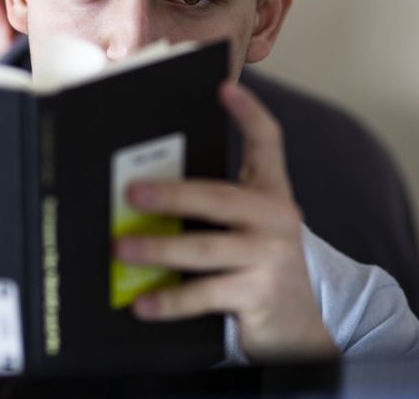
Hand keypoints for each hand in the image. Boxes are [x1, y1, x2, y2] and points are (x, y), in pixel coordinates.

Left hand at [114, 80, 337, 361]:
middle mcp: (276, 220)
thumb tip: (147, 189)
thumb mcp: (246, 229)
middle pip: (219, 197)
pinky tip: (142, 303)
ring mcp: (271, 258)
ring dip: (158, 248)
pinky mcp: (260, 295)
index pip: (267, 143)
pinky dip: (170, 300)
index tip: (223, 87)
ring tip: (121, 248)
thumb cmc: (256, 268)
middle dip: (170, 194)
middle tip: (130, 192)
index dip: (248, 114)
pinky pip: (205, 295)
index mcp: (270, 195)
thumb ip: (213, 206)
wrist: (297, 330)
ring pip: (205, 248)